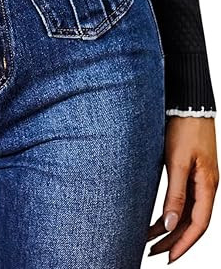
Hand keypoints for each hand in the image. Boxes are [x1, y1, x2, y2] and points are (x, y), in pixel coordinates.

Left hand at [147, 116, 217, 261]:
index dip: (184, 243)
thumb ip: (175, 193)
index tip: (168, 257)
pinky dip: (170, 211)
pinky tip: (157, 218)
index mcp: (207, 185)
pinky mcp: (190, 171)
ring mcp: (199, 179)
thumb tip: (171, 225)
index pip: (198, 224)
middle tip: (154, 253)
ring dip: (170, 227)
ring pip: (186, 212)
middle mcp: (206, 186)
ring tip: (149, 240)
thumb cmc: (184, 128)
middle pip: (192, 222)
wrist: (187, 104)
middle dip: (174, 240)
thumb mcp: (178, 162)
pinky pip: (183, 199)